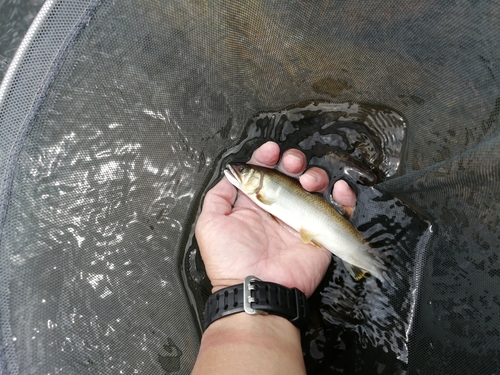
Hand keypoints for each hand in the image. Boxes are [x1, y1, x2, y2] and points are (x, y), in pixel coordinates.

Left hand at [195, 141, 356, 296]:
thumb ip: (218, 196)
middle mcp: (278, 208)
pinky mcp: (319, 231)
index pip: (264, 172)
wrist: (255, 288)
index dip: (267, 157)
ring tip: (308, 181)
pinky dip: (343, 196)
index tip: (270, 150)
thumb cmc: (230, 259)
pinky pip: (338, 210)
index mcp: (255, 204)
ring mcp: (299, 219)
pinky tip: (338, 189)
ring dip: (314, 175)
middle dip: (293, 162)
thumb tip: (230, 174)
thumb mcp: (210, 223)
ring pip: (314, 187)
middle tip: (291, 163)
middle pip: (291, 175)